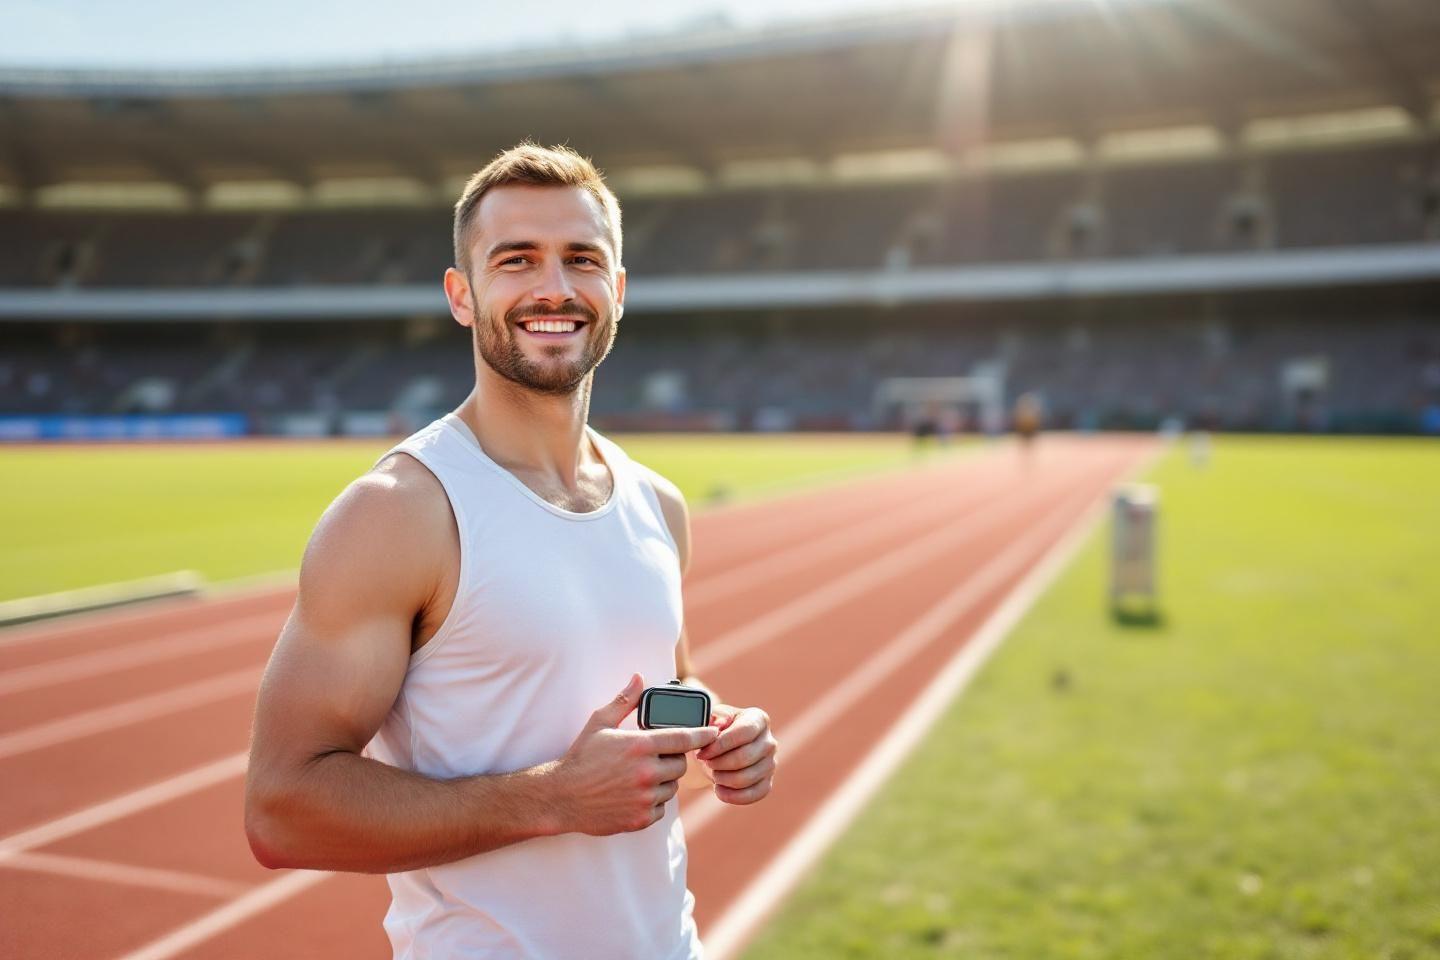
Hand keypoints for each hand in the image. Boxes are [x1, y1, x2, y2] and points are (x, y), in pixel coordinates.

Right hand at [552, 674, 718, 835]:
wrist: (561, 797)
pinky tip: (636, 794)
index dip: (703, 734)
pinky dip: (654, 802)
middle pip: (680, 765)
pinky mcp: (641, 819)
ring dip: (664, 781)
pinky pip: (661, 808)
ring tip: (642, 776)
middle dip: (672, 760)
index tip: (713, 732)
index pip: (683, 738)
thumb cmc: (581, 758)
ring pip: (672, 788)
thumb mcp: (600, 723)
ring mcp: (645, 798)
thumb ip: (624, 701)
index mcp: (640, 745)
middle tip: (655, 758)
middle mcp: (647, 772)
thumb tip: (639, 678)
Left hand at [695, 703, 776, 804]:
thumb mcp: (710, 718)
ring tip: (712, 773)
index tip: (702, 752)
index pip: (745, 732)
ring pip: (747, 778)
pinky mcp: (766, 784)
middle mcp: (769, 742)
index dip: (721, 745)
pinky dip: (732, 796)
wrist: (716, 751)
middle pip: (745, 757)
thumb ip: (710, 719)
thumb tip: (713, 728)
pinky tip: (718, 789)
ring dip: (723, 779)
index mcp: (758, 719)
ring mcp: (771, 764)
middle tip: (706, 763)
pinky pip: (752, 795)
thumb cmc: (713, 731)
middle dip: (719, 763)